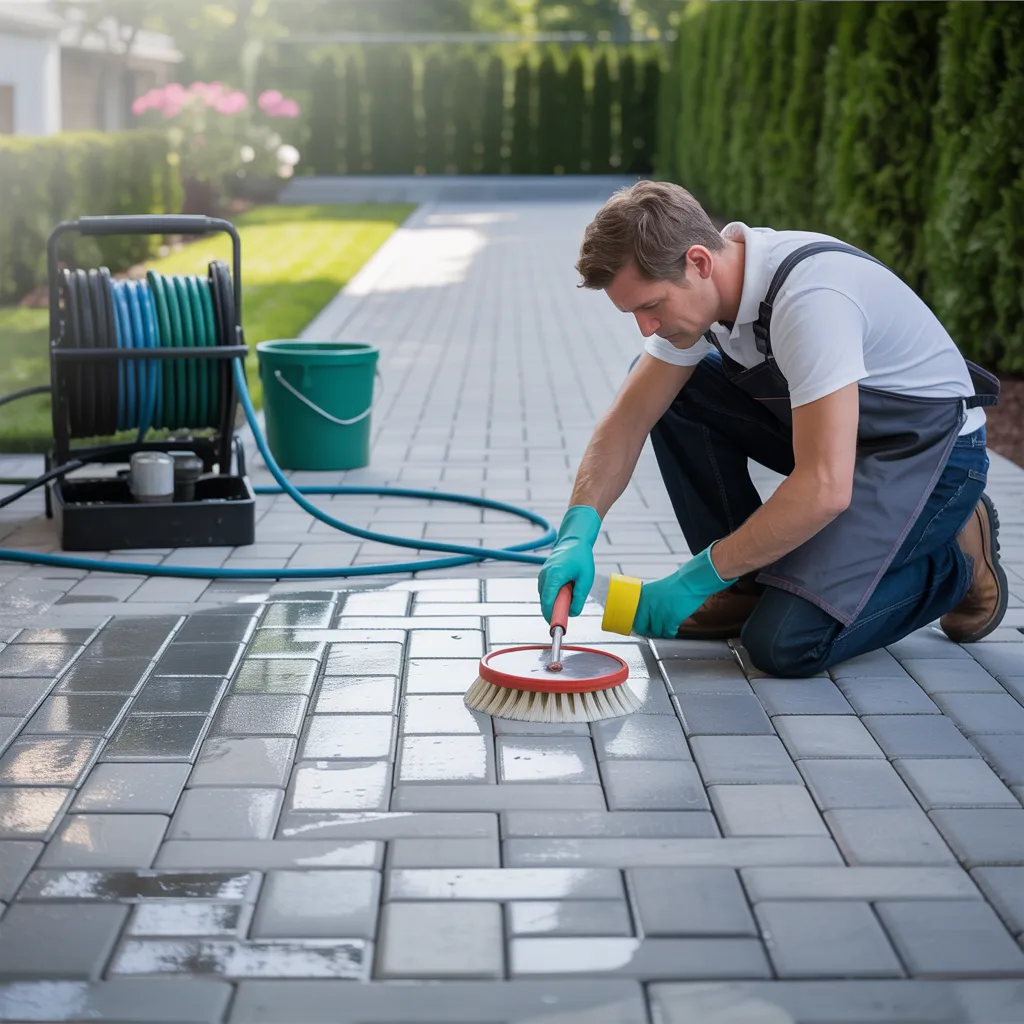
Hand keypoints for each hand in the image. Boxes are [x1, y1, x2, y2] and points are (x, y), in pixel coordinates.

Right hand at [538, 505, 601, 620]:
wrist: (573, 540)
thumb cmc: (581, 558)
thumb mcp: (586, 580)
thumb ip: (579, 598)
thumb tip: (573, 614)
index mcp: (554, 576)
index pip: (548, 602)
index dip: (551, 616)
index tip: (556, 627)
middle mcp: (544, 576)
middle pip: (545, 602)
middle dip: (556, 609)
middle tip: (570, 608)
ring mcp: (542, 576)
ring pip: (546, 597)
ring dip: (557, 600)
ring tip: (572, 588)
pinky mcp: (543, 576)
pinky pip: (547, 591)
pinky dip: (555, 594)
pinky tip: (567, 585)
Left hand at [632, 545, 735, 637]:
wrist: (691, 581)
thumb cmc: (676, 585)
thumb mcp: (655, 591)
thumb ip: (647, 602)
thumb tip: (644, 616)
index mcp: (642, 597)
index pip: (633, 617)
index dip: (639, 624)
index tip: (642, 626)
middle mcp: (647, 605)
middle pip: (642, 627)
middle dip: (649, 630)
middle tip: (655, 629)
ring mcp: (658, 613)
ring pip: (656, 632)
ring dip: (662, 630)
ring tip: (667, 624)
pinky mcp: (670, 619)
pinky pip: (667, 633)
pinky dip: (671, 632)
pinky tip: (673, 626)